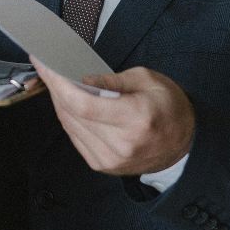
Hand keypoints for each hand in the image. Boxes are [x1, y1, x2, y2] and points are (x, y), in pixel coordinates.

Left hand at [32, 61, 194, 176]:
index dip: (58, 84)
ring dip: (59, 102)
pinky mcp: (103, 165)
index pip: (83, 103)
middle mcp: (121, 144)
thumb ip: (112, 80)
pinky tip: (67, 103)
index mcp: (135, 118)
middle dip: (55, 88)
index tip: (45, 65)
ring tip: (55, 82)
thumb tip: (82, 79)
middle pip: (72, 114)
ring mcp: (110, 159)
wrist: (184, 145)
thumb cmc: (169, 108)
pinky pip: (75, 137)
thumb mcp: (148, 80)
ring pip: (70, 126)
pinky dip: (68, 118)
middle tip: (46, 67)